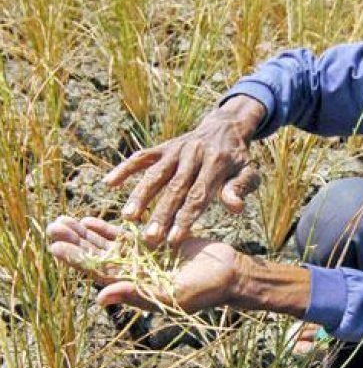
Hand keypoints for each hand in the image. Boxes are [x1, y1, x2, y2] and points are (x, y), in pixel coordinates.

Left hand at [47, 216, 241, 312]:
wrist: (229, 274)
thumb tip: (100, 298)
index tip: (56, 245)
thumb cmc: (205, 290)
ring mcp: (142, 258)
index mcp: (134, 287)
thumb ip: (137, 294)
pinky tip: (90, 220)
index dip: (77, 258)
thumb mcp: (172, 295)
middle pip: (97, 256)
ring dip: (85, 233)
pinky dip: (107, 228)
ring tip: (63, 220)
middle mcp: (133, 273)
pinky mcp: (153, 243)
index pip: (98, 271)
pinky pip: (124, 236)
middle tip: (52, 226)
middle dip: (74, 241)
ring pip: (106, 244)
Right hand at [104, 96, 265, 246]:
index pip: (198, 195)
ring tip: (128, 217)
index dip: (185, 218)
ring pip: (155, 173)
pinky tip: (109, 183)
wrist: (226, 127)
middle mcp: (194, 154)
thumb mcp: (249, 172)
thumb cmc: (237, 160)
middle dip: (161, 214)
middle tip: (149, 239)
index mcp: (216, 164)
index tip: (173, 240)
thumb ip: (240, 188)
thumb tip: (235, 207)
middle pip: (175, 188)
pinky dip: (125, 168)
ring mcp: (176, 149)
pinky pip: (142, 156)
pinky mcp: (163, 146)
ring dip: (140, 194)